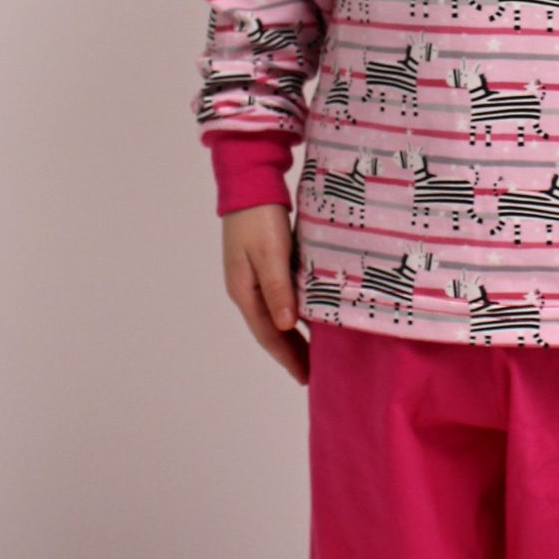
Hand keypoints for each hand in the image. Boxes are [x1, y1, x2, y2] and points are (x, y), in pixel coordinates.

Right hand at [222, 205, 308, 383]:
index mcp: (243, 291)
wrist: (250, 182)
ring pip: (276, 314)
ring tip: (314, 352)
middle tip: (312, 373)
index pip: (268, 334)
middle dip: (290, 352)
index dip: (286, 357)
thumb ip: (278, 289)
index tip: (305, 377)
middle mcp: (246, 288)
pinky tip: (311, 316)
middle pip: (270, 329)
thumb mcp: (271, 254)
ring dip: (293, 334)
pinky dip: (295, 311)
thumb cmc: (259, 218)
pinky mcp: (265, 263)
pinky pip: (281, 297)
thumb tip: (286, 326)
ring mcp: (253, 276)